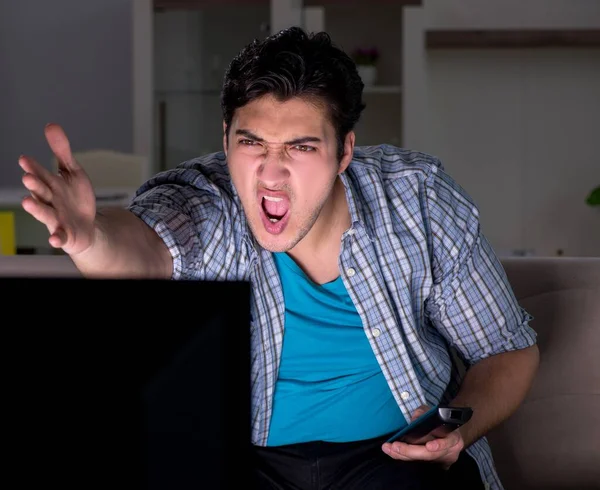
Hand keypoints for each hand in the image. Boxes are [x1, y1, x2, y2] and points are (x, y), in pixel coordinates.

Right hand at [19, 123, 96, 254]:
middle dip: (34, 184)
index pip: (40, 174)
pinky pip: (60, 237)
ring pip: (44, 213)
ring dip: (35, 208)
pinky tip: (55, 239)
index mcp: (50, 185)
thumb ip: (61, 152)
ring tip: (27, 202)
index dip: (33, 167)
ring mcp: (56, 218)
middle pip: (40, 192)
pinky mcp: (65, 234)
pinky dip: (57, 238)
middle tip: (27, 177)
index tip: (25, 159)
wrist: (86, 226)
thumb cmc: (75, 198)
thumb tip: (51, 124)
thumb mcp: (72, 172)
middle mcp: (49, 201)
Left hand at [381, 405, 464, 469]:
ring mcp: (442, 462)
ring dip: (403, 455)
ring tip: (389, 449)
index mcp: (453, 438)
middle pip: (430, 455)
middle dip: (411, 451)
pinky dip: (405, 457)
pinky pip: (418, 464)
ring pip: (421, 461)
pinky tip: (393, 453)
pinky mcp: (434, 466)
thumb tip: (414, 420)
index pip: (448, 442)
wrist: (450, 434)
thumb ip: (423, 413)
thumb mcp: (433, 412)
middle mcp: (450, 453)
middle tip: (394, 446)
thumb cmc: (440, 422)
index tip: (429, 446)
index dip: (439, 445)